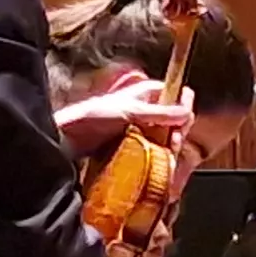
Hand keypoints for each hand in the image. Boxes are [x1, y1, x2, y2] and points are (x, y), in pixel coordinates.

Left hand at [56, 82, 192, 155]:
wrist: (68, 138)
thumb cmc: (94, 117)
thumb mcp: (130, 111)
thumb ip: (159, 112)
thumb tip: (187, 113)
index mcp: (146, 93)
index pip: (175, 96)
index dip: (183, 107)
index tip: (185, 122)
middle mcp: (146, 109)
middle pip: (173, 119)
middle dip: (177, 131)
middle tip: (174, 142)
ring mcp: (140, 128)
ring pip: (165, 137)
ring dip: (169, 146)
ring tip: (167, 154)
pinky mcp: (134, 145)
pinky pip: (153, 150)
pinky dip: (158, 156)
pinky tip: (160, 164)